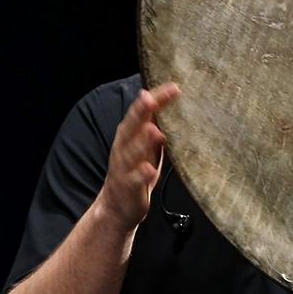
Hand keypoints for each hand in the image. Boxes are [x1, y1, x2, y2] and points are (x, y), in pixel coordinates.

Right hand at [97, 82, 180, 229]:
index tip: (174, 87)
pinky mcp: (127, 187)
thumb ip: (156, 127)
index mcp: (129, 134)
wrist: (117, 206)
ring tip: (155, 131)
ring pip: (131, 152)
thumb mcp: (147, 146)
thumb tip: (175, 108)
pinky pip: (134, 179)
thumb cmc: (137, 171)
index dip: (156, 99)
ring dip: (142, 141)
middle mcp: (123, 147)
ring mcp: (124, 167)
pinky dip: (141, 174)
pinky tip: (149, 169)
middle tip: (152, 99)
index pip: (142, 112)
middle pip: (131, 126)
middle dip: (141, 112)